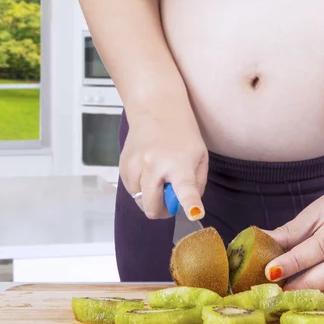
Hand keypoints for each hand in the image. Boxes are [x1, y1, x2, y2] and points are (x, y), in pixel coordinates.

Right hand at [119, 104, 207, 219]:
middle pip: (152, 207)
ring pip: (139, 201)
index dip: (189, 205)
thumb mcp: (200, 157)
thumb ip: (197, 185)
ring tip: (159, 178)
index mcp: (180, 164)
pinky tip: (148, 172)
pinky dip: (140, 188)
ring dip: (150, 198)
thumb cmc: (182, 134)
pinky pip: (131, 190)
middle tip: (170, 199)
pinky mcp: (124, 165)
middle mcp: (155, 165)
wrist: (156, 109)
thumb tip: (187, 208)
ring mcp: (136, 165)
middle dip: (162, 211)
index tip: (195, 214)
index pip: (185, 189)